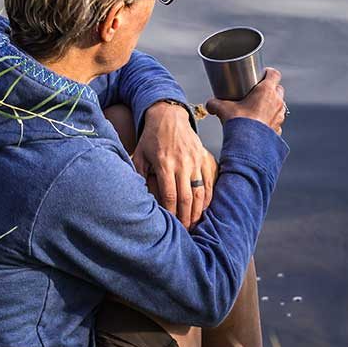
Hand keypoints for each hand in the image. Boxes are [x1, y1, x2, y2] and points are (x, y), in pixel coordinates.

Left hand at [132, 102, 217, 228]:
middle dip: (186, 217)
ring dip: (198, 210)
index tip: (169, 224)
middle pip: (186, 197)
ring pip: (200, 192)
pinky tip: (204, 207)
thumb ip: (138, 175)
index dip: (170, 212)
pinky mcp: (204, 158)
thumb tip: (137, 196)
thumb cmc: (152, 137)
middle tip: (184, 231)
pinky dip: (208, 197)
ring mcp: (195, 161)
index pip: (169, 195)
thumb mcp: (139, 154)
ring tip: (195, 223)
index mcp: (164, 163)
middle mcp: (182, 163)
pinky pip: (209, 181)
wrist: (169, 115)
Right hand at [206, 68, 286, 134]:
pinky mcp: (278, 129)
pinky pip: (277, 121)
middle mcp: (277, 102)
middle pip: (278, 89)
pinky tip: (262, 123)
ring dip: (272, 104)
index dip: (269, 72)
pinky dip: (271, 120)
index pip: (274, 74)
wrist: (248, 145)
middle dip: (271, 89)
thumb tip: (209, 104)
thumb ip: (215, 104)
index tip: (262, 74)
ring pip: (279, 105)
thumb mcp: (223, 109)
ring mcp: (279, 116)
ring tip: (260, 108)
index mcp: (266, 90)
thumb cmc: (239, 123)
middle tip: (258, 92)